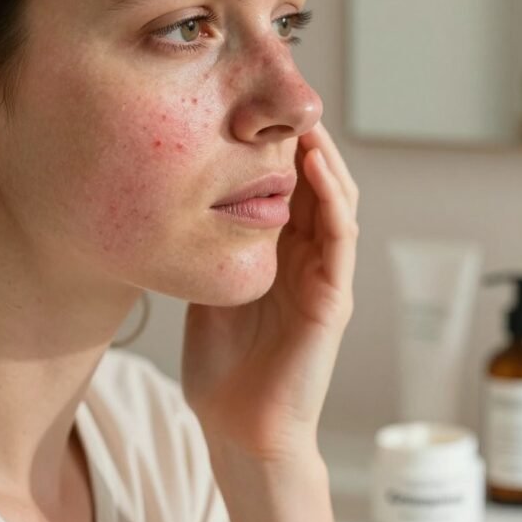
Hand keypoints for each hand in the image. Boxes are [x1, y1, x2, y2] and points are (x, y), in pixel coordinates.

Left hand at [180, 122, 358, 466]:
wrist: (240, 427)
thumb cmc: (224, 364)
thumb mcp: (210, 285)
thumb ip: (212, 245)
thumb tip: (182, 194)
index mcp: (280, 252)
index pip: (288, 184)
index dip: (277, 143)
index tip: (255, 100)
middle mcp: (308, 257)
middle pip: (315, 182)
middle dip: (303, 137)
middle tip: (285, 94)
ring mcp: (324, 277)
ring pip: (336, 200)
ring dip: (323, 157)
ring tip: (303, 118)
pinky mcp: (332, 300)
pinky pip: (340, 239)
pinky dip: (334, 200)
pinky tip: (317, 167)